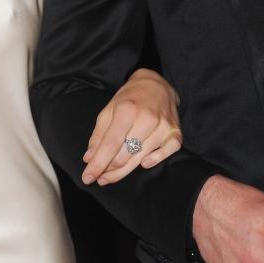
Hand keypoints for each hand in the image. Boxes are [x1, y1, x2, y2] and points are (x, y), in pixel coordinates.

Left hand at [82, 68, 181, 185]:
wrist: (157, 84)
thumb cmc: (129, 98)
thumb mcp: (109, 110)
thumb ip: (99, 135)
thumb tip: (89, 158)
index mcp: (127, 110)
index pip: (110, 144)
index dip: (97, 164)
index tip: (87, 178)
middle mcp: (147, 119)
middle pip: (124, 155)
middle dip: (108, 171)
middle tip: (99, 177)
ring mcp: (163, 127)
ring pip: (140, 158)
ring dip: (123, 171)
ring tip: (109, 176)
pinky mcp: (175, 133)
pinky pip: (166, 153)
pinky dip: (154, 160)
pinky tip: (143, 164)